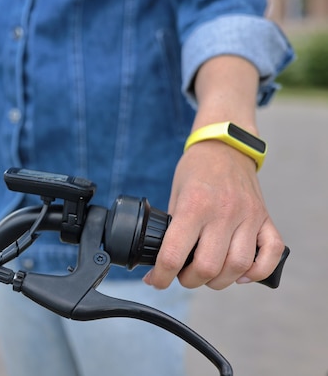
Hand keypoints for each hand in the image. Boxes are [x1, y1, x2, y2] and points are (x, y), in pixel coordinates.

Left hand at [143, 140, 285, 289]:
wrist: (225, 146)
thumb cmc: (196, 170)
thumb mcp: (175, 194)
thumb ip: (173, 226)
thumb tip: (163, 260)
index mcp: (194, 205)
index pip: (175, 254)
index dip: (162, 276)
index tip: (156, 281)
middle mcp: (223, 212)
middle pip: (208, 267)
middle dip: (190, 281)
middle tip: (182, 276)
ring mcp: (248, 215)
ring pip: (238, 266)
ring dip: (219, 281)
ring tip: (207, 276)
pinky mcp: (265, 218)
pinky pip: (271, 254)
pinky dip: (257, 272)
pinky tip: (240, 274)